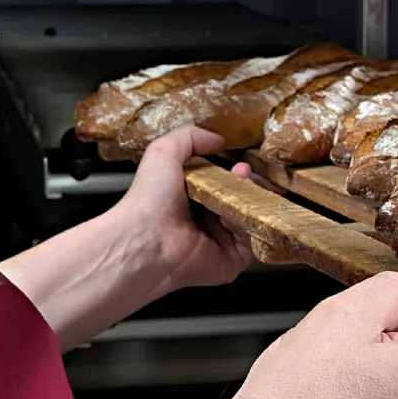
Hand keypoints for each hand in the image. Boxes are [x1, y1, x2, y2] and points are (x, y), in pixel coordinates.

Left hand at [111, 126, 256, 294]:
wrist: (145, 237)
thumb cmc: (150, 196)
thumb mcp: (164, 151)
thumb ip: (189, 136)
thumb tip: (217, 138)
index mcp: (192, 199)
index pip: (225, 184)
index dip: (238, 172)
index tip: (245, 161)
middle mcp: (206, 221)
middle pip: (243, 201)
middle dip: (251, 184)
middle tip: (248, 172)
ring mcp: (219, 242)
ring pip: (250, 218)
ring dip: (252, 199)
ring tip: (244, 185)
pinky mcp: (229, 262)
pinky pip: (250, 241)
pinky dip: (248, 225)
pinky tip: (237, 211)